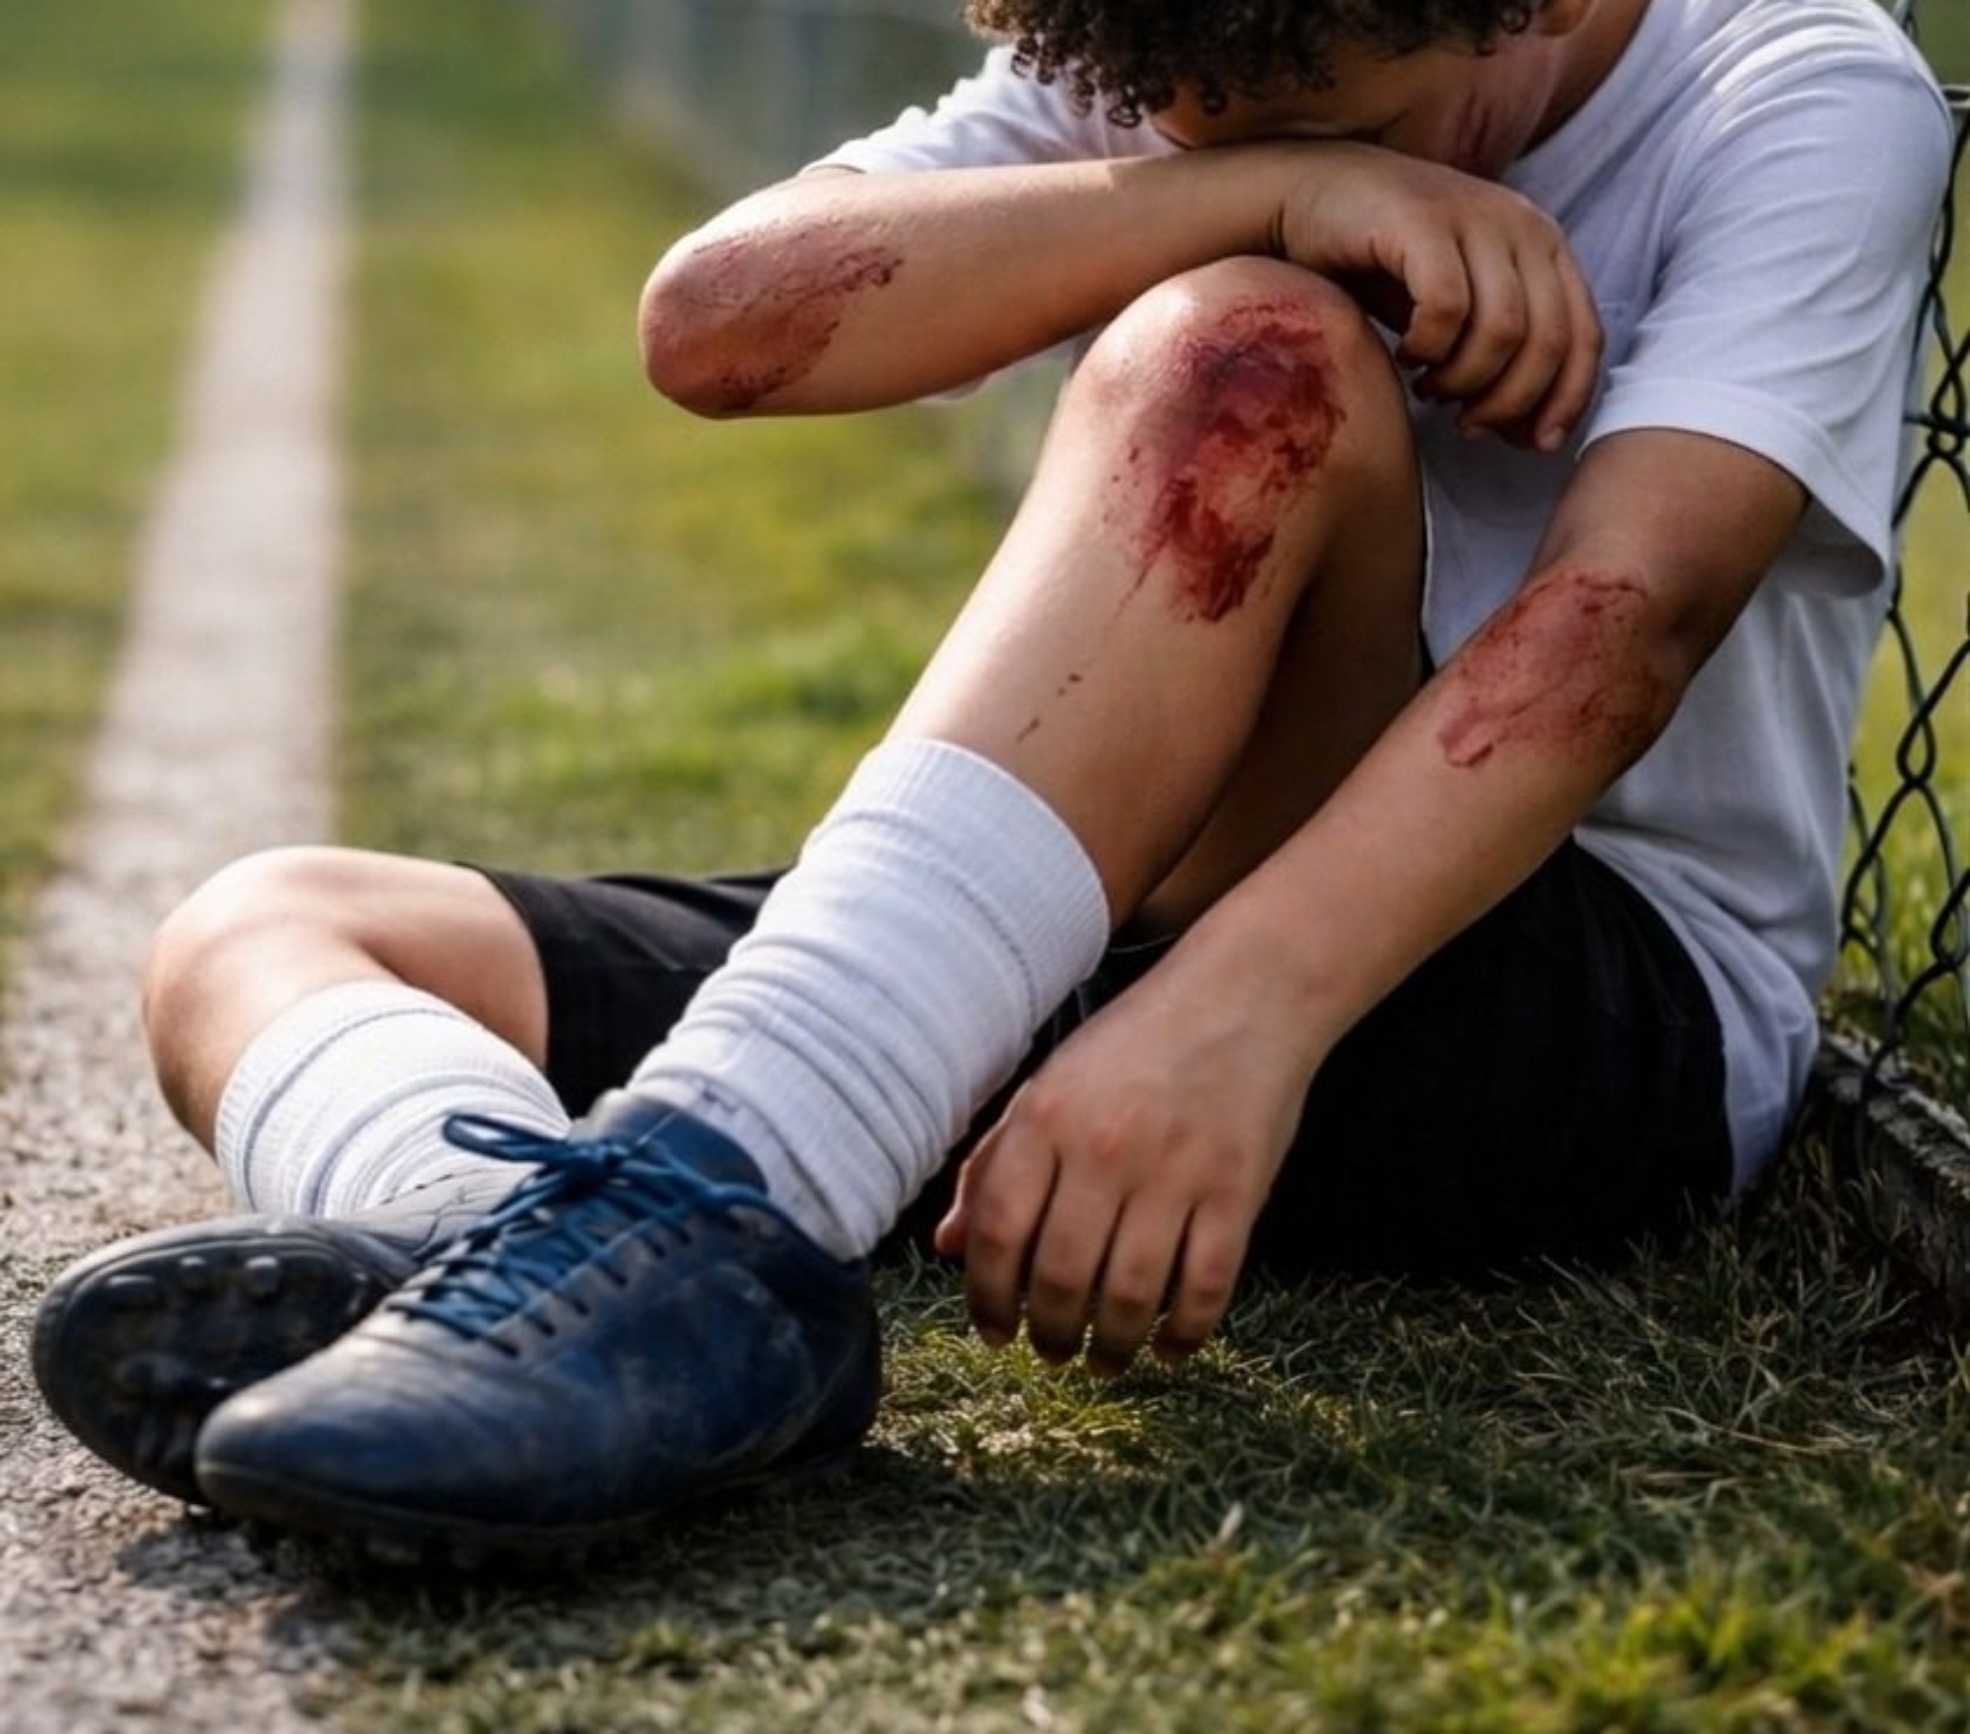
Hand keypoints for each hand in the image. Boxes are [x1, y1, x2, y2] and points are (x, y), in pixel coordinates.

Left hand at [934, 953, 1316, 1376]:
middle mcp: (1104, 1148)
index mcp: (1045, 1118)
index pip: (999, 1233)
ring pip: (1129, 1296)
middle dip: (1049, 1334)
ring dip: (1111, 1347)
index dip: (987, 1298)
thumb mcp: (1049, 1086)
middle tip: (1051, 1352)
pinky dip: (1184, 1334)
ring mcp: (1175, 1172)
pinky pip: (1205, 1287)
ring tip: (1102, 1361)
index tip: (993, 1332)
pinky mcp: (1236, 1191)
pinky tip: (1169, 1348)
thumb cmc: (1135, 1045)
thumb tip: (947, 1246)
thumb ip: (994, 1164)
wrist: (1244, 996)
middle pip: (1060, 1278)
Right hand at [1276, 145, 1602, 450]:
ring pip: (1502, 329)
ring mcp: (1473, 215)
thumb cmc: (1384, 264)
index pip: (1584, 333)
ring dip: (1464, 379)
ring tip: (1430, 388)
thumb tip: (1531, 438)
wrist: (1310, 196)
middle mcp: (1521, 222)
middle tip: (1466, 424)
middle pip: (1547, 340)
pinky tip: (1405, 354)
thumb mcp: (1458, 317)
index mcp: (1543, 244)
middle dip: (1508, 401)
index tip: (1533, 444)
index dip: (1566, 398)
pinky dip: (1429, 348)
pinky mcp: (1422, 221)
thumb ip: (1499, 365)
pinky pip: (1447, 308)